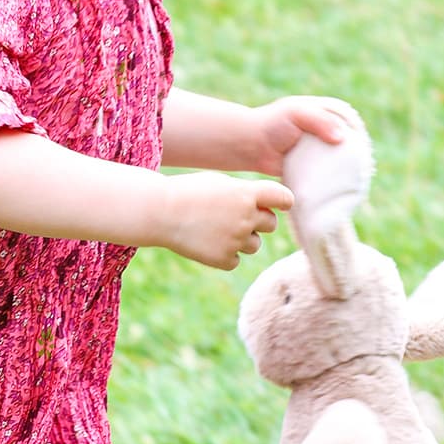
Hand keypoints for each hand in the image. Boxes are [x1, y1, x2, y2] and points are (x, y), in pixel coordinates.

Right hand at [156, 172, 292, 269]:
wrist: (160, 212)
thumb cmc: (188, 192)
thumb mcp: (219, 183)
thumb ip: (245, 193)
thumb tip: (267, 208)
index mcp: (247, 193)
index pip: (283, 198)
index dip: (283, 202)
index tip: (279, 205)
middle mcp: (246, 217)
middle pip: (271, 224)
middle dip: (258, 221)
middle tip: (235, 217)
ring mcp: (236, 240)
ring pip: (254, 244)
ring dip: (242, 239)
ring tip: (216, 229)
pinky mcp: (224, 259)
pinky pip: (236, 260)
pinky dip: (225, 254)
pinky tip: (207, 242)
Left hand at [247, 96, 360, 179]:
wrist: (251, 144)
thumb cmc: (272, 123)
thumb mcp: (296, 113)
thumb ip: (319, 120)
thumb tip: (341, 137)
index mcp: (327, 111)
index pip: (351, 122)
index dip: (360, 135)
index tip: (364, 151)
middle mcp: (326, 128)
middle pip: (350, 142)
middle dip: (359, 156)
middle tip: (364, 171)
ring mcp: (319, 148)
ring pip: (341, 158)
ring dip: (349, 170)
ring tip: (357, 183)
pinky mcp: (311, 164)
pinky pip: (327, 172)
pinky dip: (333, 180)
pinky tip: (340, 190)